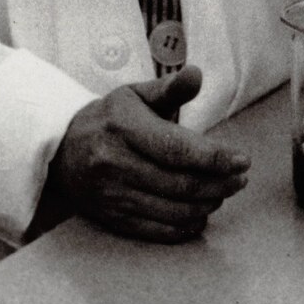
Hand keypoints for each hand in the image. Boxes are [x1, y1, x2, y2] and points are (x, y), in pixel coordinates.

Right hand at [28, 65, 248, 243]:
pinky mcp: (112, 217)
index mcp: (124, 128)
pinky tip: (201, 214)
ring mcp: (112, 195)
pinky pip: (156, 230)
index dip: (215, 158)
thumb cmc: (109, 119)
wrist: (61, 151)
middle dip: (219, 183)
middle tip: (240, 179)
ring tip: (224, 192)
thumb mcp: (135, 95)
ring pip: (172, 210)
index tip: (243, 160)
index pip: (177, 149)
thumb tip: (196, 74)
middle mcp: (116, 164)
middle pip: (180, 183)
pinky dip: (185, 226)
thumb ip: (169, 88)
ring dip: (207, 205)